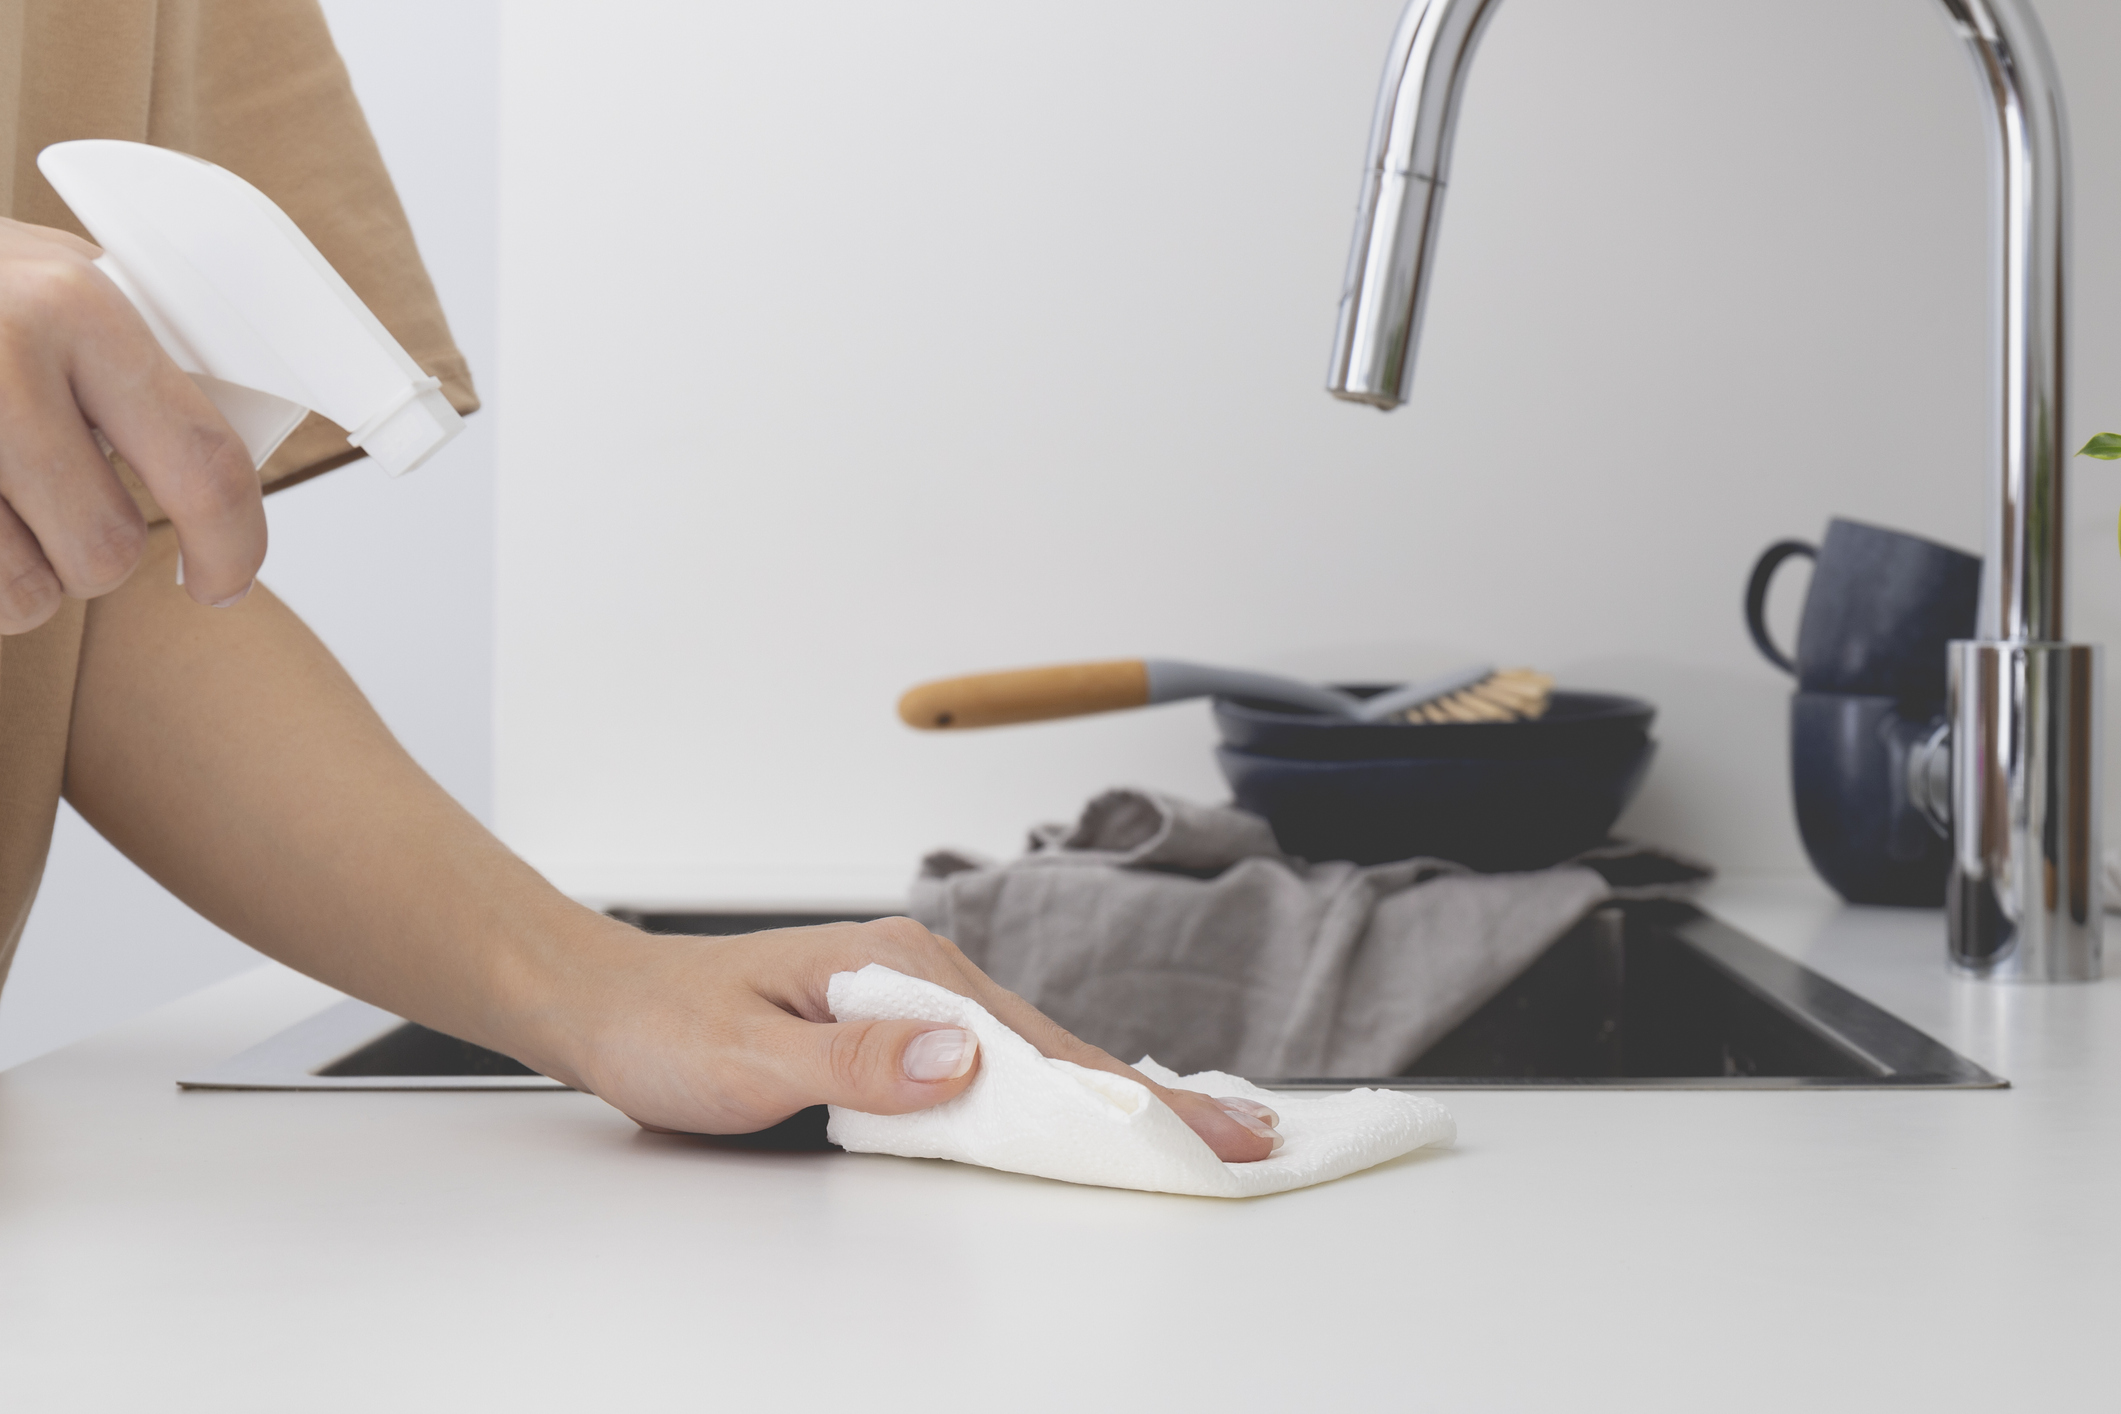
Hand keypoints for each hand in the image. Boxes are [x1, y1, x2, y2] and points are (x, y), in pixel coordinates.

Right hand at [0, 217, 264, 632]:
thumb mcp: (36, 272)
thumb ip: (126, 348)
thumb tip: (227, 457)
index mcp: (77, 305)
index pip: (206, 465)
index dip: (232, 547)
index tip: (221, 582)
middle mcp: (3, 357)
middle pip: (108, 550)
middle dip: (93, 557)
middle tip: (58, 514)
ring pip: (27, 593)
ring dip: (15, 577)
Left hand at [531, 916, 1285, 1161]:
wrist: (607, 1003)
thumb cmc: (668, 1025)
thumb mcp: (751, 1054)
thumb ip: (857, 1057)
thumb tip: (963, 1061)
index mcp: (905, 967)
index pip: (1040, 1045)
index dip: (1127, 1096)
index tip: (1205, 1128)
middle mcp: (923, 974)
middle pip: (1060, 1048)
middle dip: (1152, 1098)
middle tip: (1244, 1137)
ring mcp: (913, 1000)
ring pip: (1035, 1057)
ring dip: (1113, 1097)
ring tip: (1194, 1128)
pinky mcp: (896, 1029)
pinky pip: (994, 1066)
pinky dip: (1055, 1092)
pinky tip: (1089, 1110)